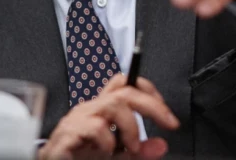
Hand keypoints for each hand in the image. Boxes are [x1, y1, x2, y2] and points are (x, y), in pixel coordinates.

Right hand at [38, 74, 178, 159]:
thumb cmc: (79, 157)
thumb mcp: (116, 155)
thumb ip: (138, 150)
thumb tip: (161, 145)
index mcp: (102, 109)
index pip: (126, 83)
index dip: (148, 89)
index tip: (166, 111)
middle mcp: (90, 108)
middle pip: (125, 90)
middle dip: (152, 105)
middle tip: (167, 122)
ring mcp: (78, 119)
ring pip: (113, 105)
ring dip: (130, 127)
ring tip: (131, 148)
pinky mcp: (67, 134)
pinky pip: (94, 128)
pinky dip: (107, 142)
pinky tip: (105, 152)